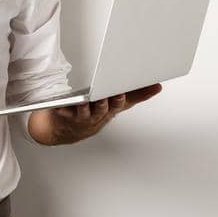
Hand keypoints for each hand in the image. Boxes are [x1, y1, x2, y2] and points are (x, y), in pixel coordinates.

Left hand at [44, 83, 163, 142]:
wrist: (70, 130)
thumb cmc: (97, 113)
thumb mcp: (118, 104)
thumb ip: (138, 95)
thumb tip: (158, 86)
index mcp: (109, 109)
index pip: (117, 104)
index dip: (119, 99)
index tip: (120, 92)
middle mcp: (96, 114)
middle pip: (101, 107)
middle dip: (103, 102)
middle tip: (104, 95)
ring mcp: (80, 115)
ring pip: (84, 110)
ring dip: (85, 106)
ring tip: (85, 99)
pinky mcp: (64, 112)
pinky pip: (62, 109)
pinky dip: (61, 107)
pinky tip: (59, 103)